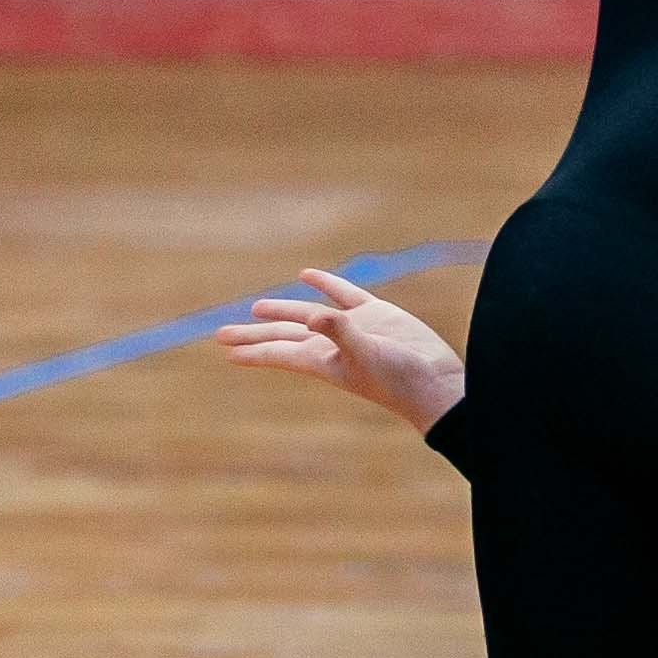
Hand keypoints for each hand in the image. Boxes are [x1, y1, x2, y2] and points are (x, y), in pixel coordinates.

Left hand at [214, 269, 465, 435]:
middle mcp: (332, 344)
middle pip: (283, 336)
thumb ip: (340, 333)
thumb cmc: (400, 379)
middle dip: (253, 334)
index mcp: (323, 360)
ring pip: (307, 315)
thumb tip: (314, 317)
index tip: (226, 351)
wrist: (436, 382)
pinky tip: (308, 275)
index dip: (253, 350)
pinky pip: (342, 294)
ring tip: (257, 307)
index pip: (279, 352)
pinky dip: (324, 283)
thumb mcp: (367, 356)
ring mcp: (352, 328)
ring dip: (282, 310)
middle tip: (221, 334)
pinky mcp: (375, 314)